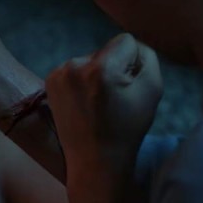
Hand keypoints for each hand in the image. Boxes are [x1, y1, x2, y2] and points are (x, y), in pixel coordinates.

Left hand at [45, 33, 163, 172]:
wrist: (94, 161)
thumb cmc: (127, 129)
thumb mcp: (153, 90)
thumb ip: (147, 57)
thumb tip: (134, 45)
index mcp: (101, 68)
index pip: (126, 41)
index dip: (134, 62)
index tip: (129, 88)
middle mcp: (75, 65)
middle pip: (106, 51)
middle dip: (114, 69)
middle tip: (113, 101)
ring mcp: (58, 73)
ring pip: (90, 60)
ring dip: (97, 76)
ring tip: (98, 105)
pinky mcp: (50, 82)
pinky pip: (74, 70)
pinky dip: (82, 82)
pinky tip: (85, 104)